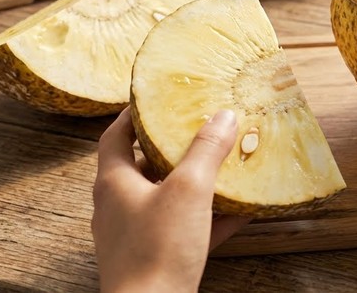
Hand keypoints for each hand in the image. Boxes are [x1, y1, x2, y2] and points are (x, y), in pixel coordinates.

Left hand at [92, 108, 250, 291]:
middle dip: (174, 148)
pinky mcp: (156, 258)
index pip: (116, 136)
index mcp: (115, 183)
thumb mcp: (188, 190)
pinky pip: (185, 228)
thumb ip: (206, 151)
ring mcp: (136, 235)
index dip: (134, 114)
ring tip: (227, 166)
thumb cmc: (157, 250)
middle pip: (144, 166)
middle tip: (202, 129)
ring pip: (167, 198)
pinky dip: (209, 216)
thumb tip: (223, 115)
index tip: (158, 99)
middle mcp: (119, 206)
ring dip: (196, 182)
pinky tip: (241, 209)